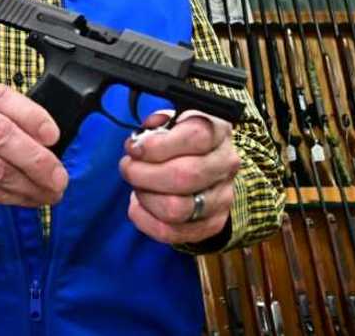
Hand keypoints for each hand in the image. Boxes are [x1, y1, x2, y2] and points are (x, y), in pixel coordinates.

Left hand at [119, 110, 240, 244]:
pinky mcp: (212, 224)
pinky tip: (138, 205)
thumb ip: (155, 125)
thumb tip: (139, 142)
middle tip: (127, 168)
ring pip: (176, 208)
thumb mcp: (171, 122)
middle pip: (184, 176)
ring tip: (138, 186)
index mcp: (218, 131)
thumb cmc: (180, 142)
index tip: (134, 148)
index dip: (157, 145)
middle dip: (143, 174)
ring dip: (145, 197)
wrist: (206, 170)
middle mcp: (226, 164)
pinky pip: (171, 232)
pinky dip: (145, 220)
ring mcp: (223, 197)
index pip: (196, 137)